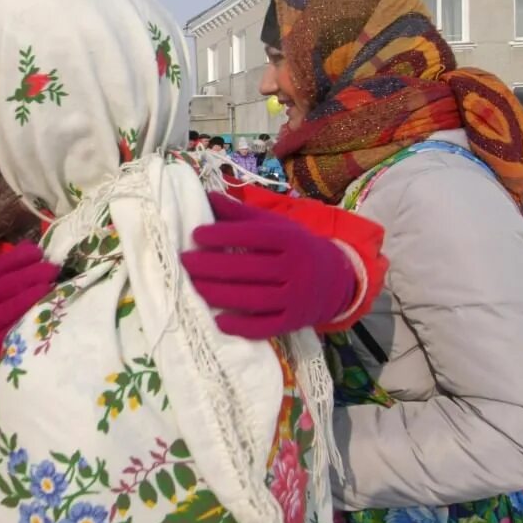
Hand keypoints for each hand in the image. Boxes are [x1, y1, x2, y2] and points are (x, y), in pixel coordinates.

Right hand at [0, 242, 57, 396]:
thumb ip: (5, 272)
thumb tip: (30, 246)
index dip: (17, 259)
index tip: (38, 252)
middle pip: (4, 287)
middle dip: (29, 275)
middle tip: (52, 269)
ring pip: (6, 310)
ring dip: (28, 297)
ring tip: (49, 287)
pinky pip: (7, 336)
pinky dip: (22, 326)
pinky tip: (39, 319)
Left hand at [181, 192, 355, 339]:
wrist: (337, 280)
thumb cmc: (296, 247)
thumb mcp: (276, 226)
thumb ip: (241, 214)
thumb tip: (206, 196)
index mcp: (292, 239)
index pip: (255, 235)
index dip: (224, 235)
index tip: (196, 235)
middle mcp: (297, 268)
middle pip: (249, 268)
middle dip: (211, 266)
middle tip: (185, 262)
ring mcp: (297, 298)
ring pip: (253, 298)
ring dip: (218, 294)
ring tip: (193, 286)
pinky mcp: (293, 322)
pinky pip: (264, 327)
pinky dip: (240, 326)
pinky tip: (218, 320)